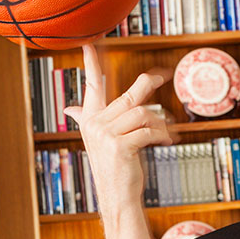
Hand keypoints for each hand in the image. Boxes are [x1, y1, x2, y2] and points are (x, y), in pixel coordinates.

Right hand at [64, 43, 172, 238]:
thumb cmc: (114, 167)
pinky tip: (168, 140)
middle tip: (162, 76)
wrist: (116, 195)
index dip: (91, 64)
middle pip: (128, 95)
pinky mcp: (119, 146)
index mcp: (90, 119)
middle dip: (148, 84)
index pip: (92, 86)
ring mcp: (105, 135)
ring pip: (142, 113)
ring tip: (168, 131)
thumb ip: (88, 120)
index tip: (89, 43)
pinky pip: (148, 130)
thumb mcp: (100, 141)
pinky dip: (162, 135)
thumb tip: (71, 109)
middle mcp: (94, 124)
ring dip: (161, 122)